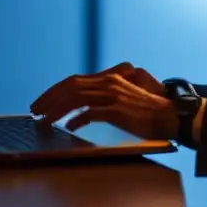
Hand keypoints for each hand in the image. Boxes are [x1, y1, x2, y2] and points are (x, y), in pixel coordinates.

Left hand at [29, 62, 176, 140]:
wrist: (171, 116)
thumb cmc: (146, 112)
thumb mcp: (122, 99)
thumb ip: (101, 100)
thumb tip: (76, 115)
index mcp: (108, 78)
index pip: (73, 80)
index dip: (54, 91)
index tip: (40, 102)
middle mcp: (108, 83)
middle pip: (69, 86)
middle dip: (48, 99)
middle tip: (34, 111)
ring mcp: (113, 95)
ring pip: (75, 98)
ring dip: (56, 110)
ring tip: (43, 121)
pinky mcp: (117, 110)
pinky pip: (90, 113)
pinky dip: (76, 120)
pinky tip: (68, 128)